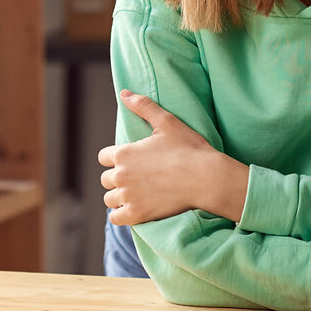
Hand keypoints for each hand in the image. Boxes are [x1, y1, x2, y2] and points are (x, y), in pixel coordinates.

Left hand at [99, 90, 248, 225]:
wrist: (206, 177)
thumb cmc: (189, 148)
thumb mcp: (167, 121)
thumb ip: (143, 106)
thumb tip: (124, 93)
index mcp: (124, 153)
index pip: (104, 157)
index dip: (116, 157)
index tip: (131, 160)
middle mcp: (121, 175)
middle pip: (106, 179)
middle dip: (118, 177)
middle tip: (137, 178)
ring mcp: (128, 196)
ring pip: (109, 199)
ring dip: (119, 197)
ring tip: (135, 194)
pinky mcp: (137, 214)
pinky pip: (116, 218)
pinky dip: (122, 214)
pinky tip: (135, 208)